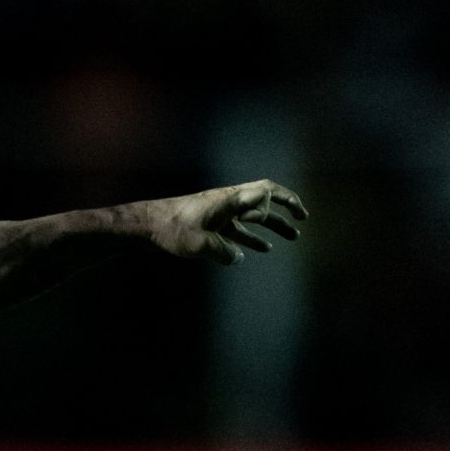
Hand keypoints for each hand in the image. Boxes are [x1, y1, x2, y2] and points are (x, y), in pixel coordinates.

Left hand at [148, 179, 307, 265]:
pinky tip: (260, 250)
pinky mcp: (210, 225)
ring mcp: (219, 213)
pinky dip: (251, 238)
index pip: (265, 191)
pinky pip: (237, 230)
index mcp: (229, 199)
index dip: (279, 202)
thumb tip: (237, 259)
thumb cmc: (171, 229)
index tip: (278, 219)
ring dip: (274, 226)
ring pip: (253, 217)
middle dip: (286, 207)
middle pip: (264, 199)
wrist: (146, 225)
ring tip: (292, 237)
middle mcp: (228, 203)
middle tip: (303, 217)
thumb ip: (222, 251)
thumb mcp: (199, 243)